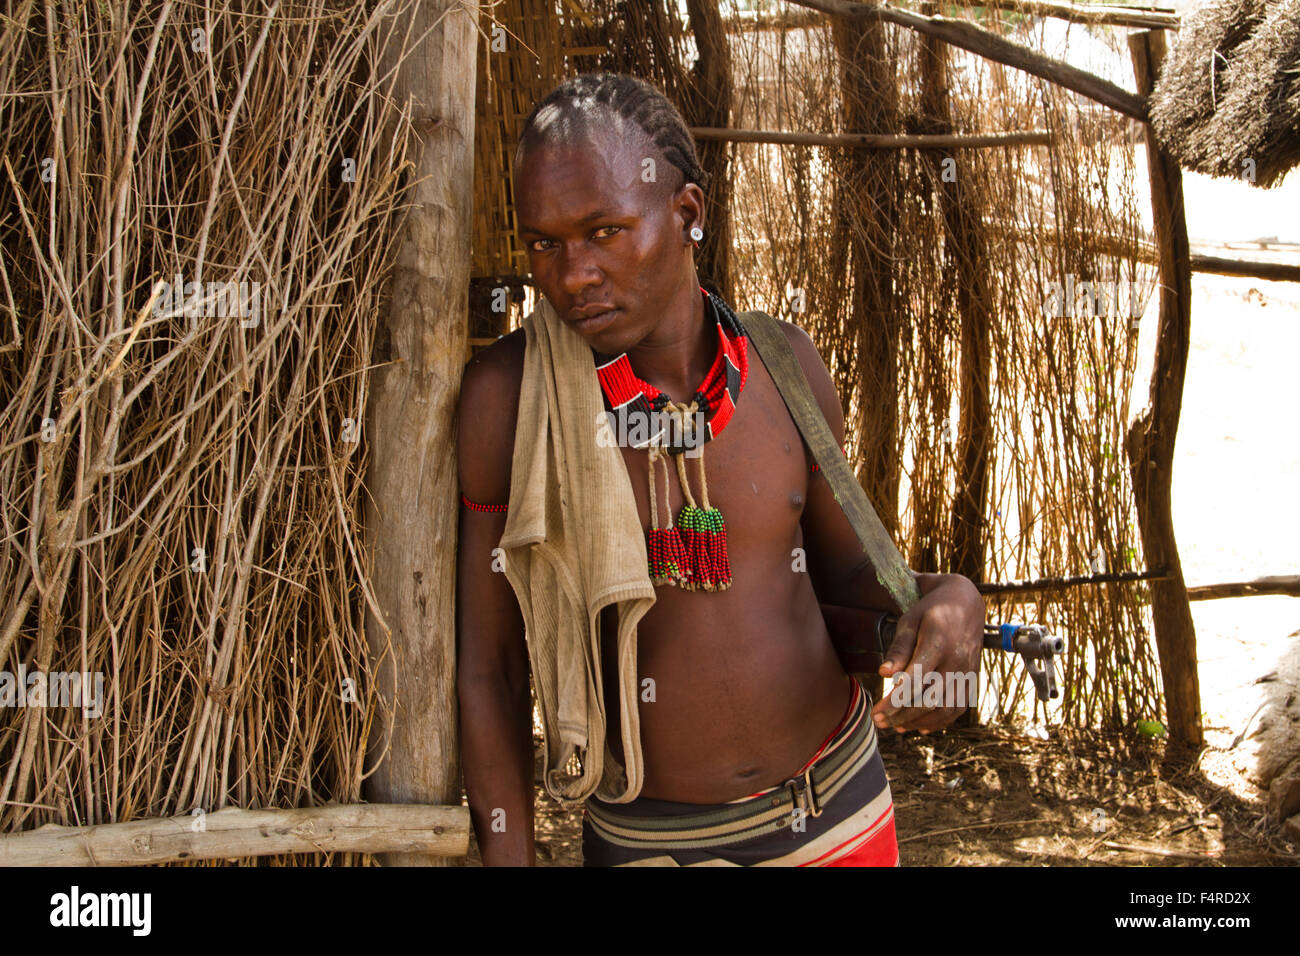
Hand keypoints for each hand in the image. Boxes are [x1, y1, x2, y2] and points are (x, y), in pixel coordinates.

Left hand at [871, 572, 983, 734]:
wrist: (965, 603)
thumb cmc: (930, 611)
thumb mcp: (909, 620)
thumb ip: (898, 648)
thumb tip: (884, 674)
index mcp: (939, 642)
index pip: (916, 679)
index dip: (895, 700)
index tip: (876, 712)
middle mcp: (957, 659)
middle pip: (930, 698)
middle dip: (902, 715)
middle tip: (880, 721)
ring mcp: (968, 671)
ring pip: (945, 708)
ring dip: (919, 722)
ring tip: (896, 727)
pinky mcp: (972, 678)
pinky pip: (959, 707)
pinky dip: (940, 721)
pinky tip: (921, 727)